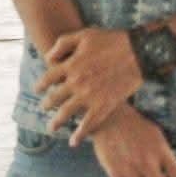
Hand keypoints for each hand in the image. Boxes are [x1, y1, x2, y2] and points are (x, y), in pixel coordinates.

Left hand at [38, 28, 141, 143]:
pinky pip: (87, 125)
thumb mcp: (83, 34)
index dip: (40, 85)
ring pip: (65, 113)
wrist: (138, 52)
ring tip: (51, 128)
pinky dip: (79, 135)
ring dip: (56, 122)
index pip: (47, 78)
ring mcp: (89, 96)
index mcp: (70, 65)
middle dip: (46, 105)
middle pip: (54, 98)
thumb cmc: (111, 40)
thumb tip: (48, 59)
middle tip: (44, 108)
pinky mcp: (103, 106)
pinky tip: (73, 142)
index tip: (38, 90)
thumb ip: (62, 43)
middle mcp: (76, 82)